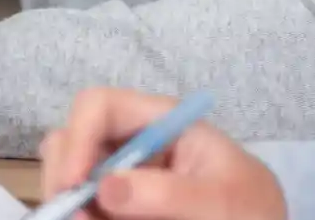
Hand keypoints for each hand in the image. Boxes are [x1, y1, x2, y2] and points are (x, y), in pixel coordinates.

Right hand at [40, 89, 286, 219]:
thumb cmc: (251, 209)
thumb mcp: (220, 202)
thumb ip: (168, 193)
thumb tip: (105, 188)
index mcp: (160, 122)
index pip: (101, 106)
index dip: (78, 136)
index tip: (75, 184)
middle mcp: (132, 145)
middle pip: (71, 138)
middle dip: (63, 174)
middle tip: (69, 215)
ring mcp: (121, 178)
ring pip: (68, 177)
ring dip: (67, 202)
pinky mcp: (118, 208)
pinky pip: (83, 208)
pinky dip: (79, 216)